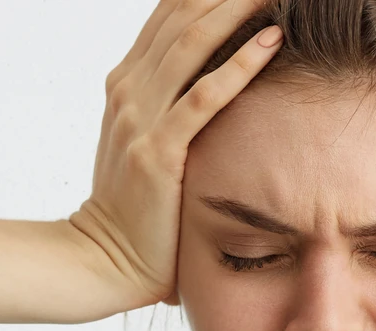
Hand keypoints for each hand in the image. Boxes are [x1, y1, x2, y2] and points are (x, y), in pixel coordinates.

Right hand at [68, 0, 283, 307]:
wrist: (102, 259)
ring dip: (238, 8)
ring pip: (192, 42)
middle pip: (182, 14)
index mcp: (127, 82)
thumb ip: (169, 105)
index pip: (169, 12)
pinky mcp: (158, 152)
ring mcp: (139, 118)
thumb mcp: (145, 140)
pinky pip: (203, 97)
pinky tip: (273, 40)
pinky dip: (240, 65)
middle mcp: (129, 89)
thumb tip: (215, 78)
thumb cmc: (137, 207)